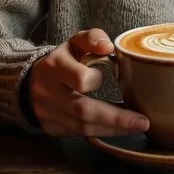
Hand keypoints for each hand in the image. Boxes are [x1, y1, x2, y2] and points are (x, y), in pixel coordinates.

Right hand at [25, 29, 149, 137]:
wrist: (30, 82)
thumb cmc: (63, 61)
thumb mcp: (75, 43)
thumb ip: (92, 38)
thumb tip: (108, 47)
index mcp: (54, 67)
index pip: (79, 78)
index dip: (97, 80)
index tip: (113, 77)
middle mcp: (48, 92)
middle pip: (82, 109)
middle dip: (116, 118)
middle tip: (143, 122)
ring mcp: (48, 114)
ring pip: (83, 127)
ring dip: (113, 129)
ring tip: (138, 126)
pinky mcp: (53, 128)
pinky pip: (80, 135)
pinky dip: (103, 132)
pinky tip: (120, 130)